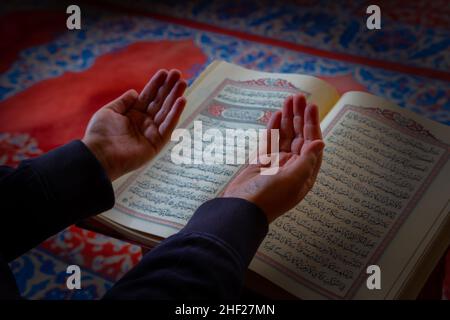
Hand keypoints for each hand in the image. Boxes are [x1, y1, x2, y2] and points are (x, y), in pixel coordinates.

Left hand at [82, 69, 186, 180]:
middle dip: (169, 88)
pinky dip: (175, 114)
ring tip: (183, 83)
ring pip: (166, 111)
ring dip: (175, 97)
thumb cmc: (100, 134)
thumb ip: (123, 102)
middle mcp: (144, 122)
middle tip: (178, 73)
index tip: (165, 72)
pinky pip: (168, 126)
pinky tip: (181, 101)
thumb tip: (135, 92)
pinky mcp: (156, 143)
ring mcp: (151, 133)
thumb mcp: (109, 111)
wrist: (98, 155)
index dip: (157, 84)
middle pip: (160, 102)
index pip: (148, 96)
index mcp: (132, 114)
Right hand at [223, 94, 323, 222]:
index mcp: (304, 173)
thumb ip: (306, 160)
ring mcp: (275, 164)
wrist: (240, 209)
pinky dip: (273, 128)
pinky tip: (276, 115)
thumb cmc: (268, 198)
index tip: (311, 106)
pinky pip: (269, 141)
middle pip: (298, 137)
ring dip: (287, 119)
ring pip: (284, 136)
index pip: (311, 143)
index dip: (311, 124)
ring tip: (288, 100)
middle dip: (299, 117)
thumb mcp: (292, 180)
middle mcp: (292, 167)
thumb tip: (321, 142)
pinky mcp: (260, 162)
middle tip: (297, 97)